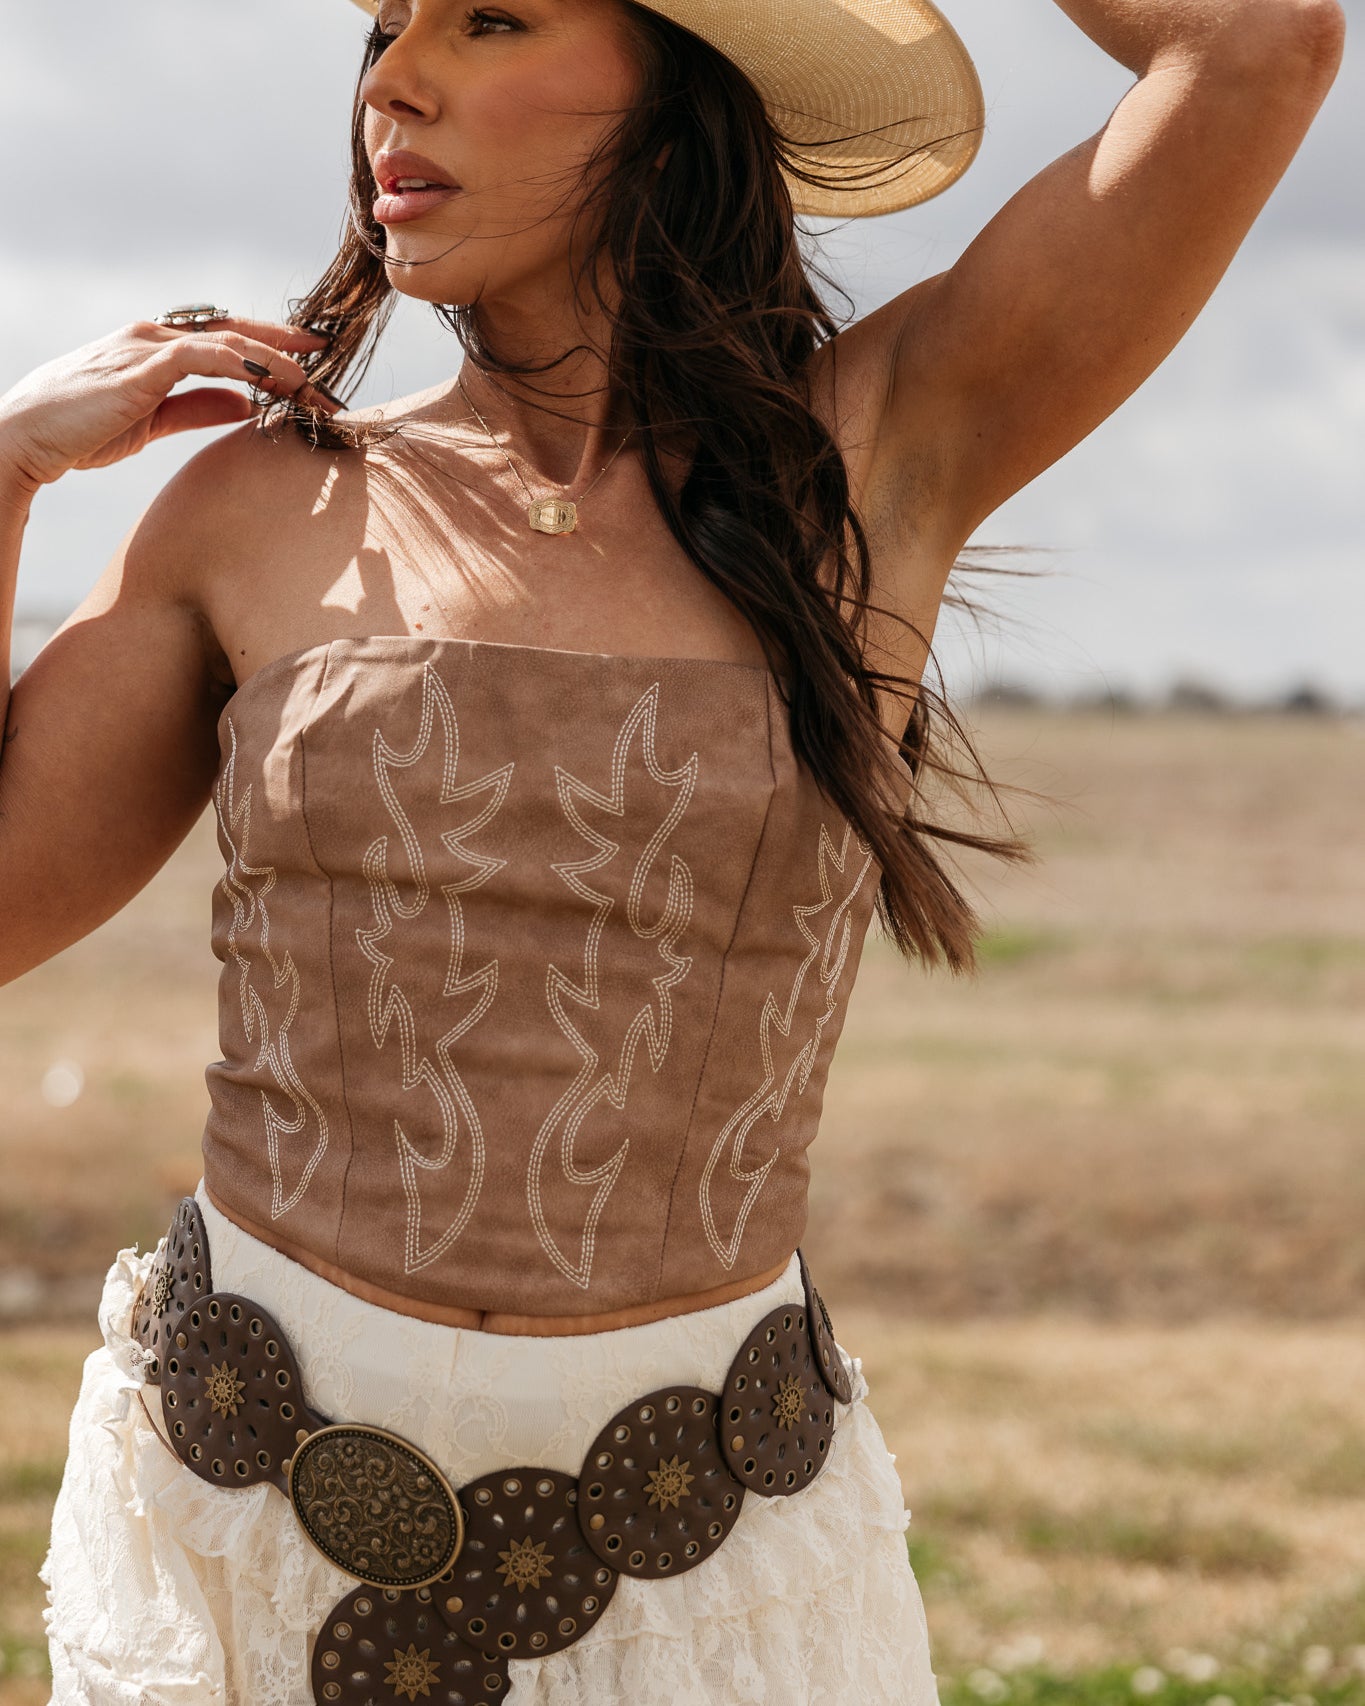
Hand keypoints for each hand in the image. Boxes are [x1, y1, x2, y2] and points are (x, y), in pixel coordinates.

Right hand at [0, 316, 339, 493]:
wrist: (27, 438)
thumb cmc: (82, 431)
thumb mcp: (153, 420)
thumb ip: (198, 408)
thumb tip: (244, 405)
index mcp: (156, 346)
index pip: (224, 337)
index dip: (269, 345)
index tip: (310, 360)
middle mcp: (154, 335)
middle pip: (234, 332)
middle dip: (284, 346)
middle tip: (329, 361)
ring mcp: (147, 346)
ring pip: (227, 340)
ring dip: (274, 360)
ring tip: (312, 380)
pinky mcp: (142, 366)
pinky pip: (205, 355)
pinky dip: (243, 364)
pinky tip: (274, 380)